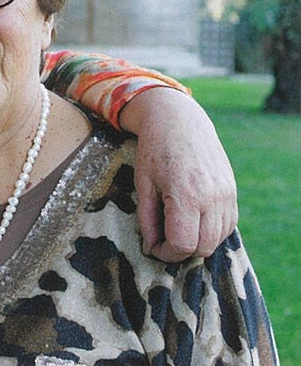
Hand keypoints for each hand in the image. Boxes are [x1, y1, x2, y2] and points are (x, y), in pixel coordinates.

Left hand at [121, 87, 237, 261]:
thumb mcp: (143, 185)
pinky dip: (212, 231)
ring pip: (218, 239)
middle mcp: (212, 197)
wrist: (180, 121)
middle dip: (181, 252)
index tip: (153, 248)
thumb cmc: (155, 151)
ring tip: (176, 229)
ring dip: (198, 243)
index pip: (183, 244)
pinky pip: (227, 225)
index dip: (166, 253)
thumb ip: (148, 220)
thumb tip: (151, 248)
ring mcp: (227, 195)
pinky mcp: (232, 192)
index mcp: (186, 195)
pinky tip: (193, 220)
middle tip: (163, 242)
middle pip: (203, 247)